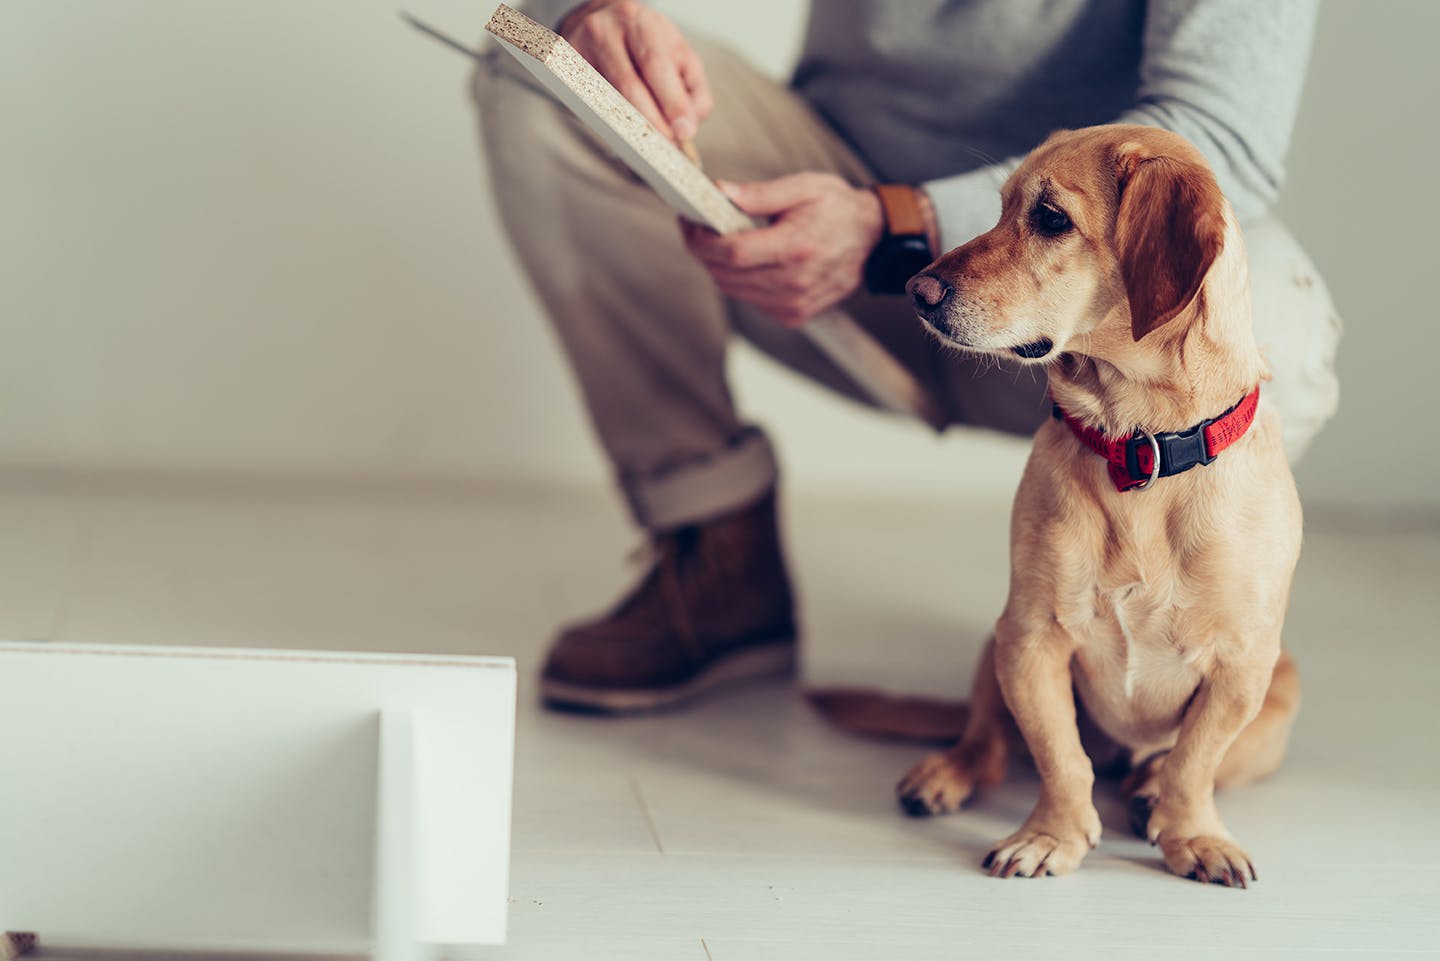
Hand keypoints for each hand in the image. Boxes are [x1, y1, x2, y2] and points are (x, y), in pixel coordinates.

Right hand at [559, 0, 712, 143]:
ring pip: (607, 101)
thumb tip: (690, 123)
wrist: (600, 20)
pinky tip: (622, 131)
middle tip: (667, 144)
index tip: (684, 130)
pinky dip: (610, 124)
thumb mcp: (676, 52)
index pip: (656, 66)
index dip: (672, 102)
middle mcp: (605, 31)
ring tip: (649, 143)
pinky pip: (589, 106)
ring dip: (632, 129)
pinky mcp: (563, 69)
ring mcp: (579, 49)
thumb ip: (693, 87)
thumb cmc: (643, 41)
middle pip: (628, 86)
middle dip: (652, 122)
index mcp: (640, 23)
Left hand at [682, 173, 883, 326]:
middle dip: (704, 252)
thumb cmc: (839, 211)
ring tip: (724, 241)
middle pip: (726, 274)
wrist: (874, 242)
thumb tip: (721, 192)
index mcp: (796, 248)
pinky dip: (740, 282)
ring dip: (719, 267)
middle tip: (700, 228)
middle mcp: (795, 282)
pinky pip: (750, 300)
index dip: (703, 240)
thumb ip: (760, 193)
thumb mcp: (804, 188)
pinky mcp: (793, 315)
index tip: (690, 224)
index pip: (733, 252)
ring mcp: (794, 303)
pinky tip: (751, 261)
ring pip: (733, 290)